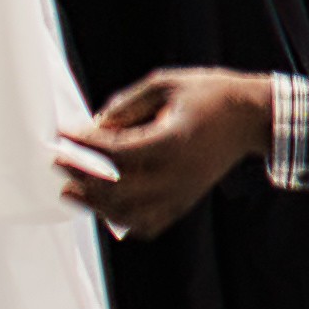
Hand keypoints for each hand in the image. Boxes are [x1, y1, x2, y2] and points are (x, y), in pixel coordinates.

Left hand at [70, 68, 270, 237]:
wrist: (249, 117)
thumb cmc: (209, 95)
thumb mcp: (165, 84)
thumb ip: (126, 105)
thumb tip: (94, 126)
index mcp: (172, 141)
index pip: (115, 152)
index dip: (84, 145)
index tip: (64, 134)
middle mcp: (176, 174)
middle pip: (116, 189)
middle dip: (81, 177)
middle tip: (59, 164)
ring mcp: (181, 193)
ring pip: (128, 214)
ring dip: (95, 205)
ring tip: (72, 191)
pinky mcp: (185, 201)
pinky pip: (149, 224)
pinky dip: (123, 220)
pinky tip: (106, 208)